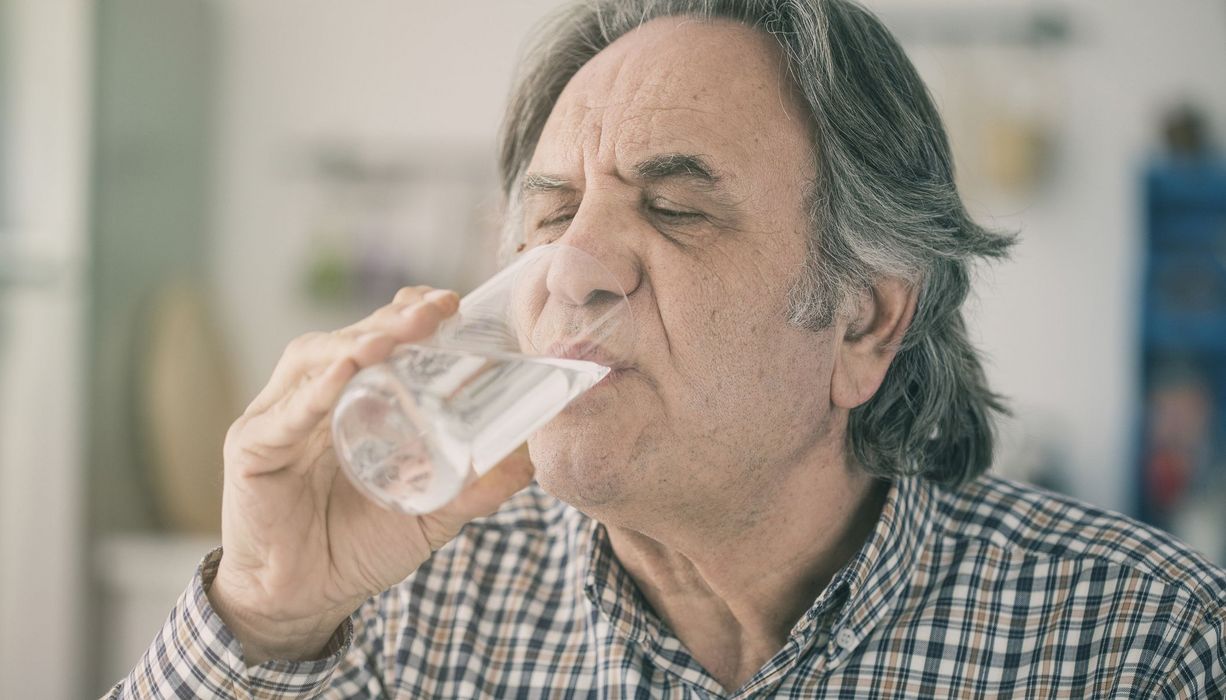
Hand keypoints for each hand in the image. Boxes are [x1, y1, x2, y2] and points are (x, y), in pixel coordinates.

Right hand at [207, 286, 534, 664]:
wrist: (304, 599)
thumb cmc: (358, 545)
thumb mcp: (428, 513)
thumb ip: (474, 490)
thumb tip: (528, 465)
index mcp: (353, 399)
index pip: (378, 336)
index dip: (408, 313)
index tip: (449, 304)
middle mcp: (314, 397)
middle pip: (350, 339)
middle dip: (392, 321)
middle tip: (434, 312)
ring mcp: (279, 419)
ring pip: (312, 361)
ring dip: (353, 344)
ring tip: (389, 339)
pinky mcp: (251, 450)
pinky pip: (283, 416)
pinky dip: (311, 394)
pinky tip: (341, 375)